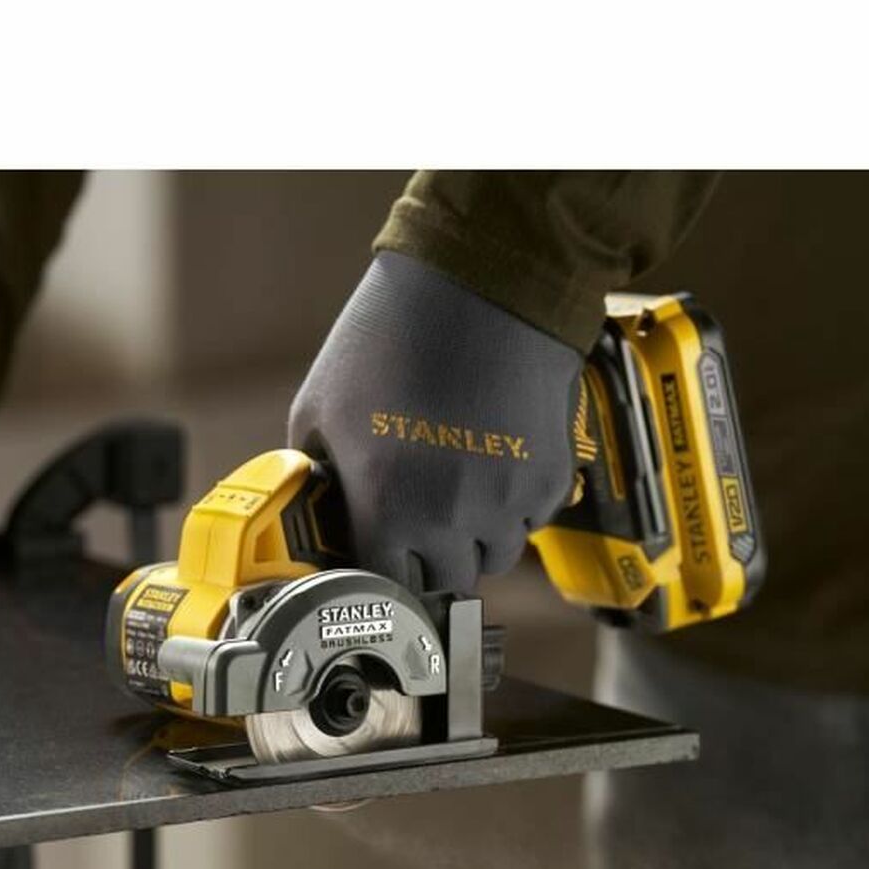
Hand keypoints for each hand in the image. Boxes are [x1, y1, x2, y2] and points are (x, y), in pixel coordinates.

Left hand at [288, 251, 582, 593]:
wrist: (482, 285)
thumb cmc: (394, 334)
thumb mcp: (320, 406)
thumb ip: (320, 473)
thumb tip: (322, 507)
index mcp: (386, 505)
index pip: (384, 583)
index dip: (379, 570)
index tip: (380, 554)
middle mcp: (449, 517)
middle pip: (445, 581)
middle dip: (429, 559)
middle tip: (420, 524)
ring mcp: (506, 502)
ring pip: (493, 559)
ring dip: (475, 540)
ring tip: (460, 493)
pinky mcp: (548, 479)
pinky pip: (530, 522)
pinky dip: (513, 509)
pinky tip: (493, 464)